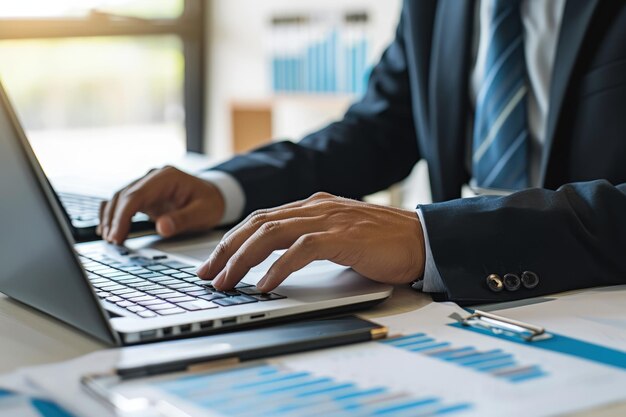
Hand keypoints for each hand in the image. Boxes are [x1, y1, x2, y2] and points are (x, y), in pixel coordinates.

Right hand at [98, 166, 224, 243]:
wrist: (214, 196)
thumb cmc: (210, 203)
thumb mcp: (203, 213)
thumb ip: (182, 220)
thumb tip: (161, 228)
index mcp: (166, 177)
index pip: (136, 195)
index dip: (123, 216)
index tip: (117, 235)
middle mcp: (153, 177)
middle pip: (124, 195)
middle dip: (114, 219)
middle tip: (113, 241)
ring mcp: (147, 184)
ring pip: (119, 197)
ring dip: (111, 217)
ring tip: (109, 238)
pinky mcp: (144, 195)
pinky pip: (123, 202)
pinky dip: (114, 214)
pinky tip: (109, 229)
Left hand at [197, 192, 425, 292]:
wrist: (422, 238)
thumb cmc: (383, 242)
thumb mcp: (338, 236)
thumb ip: (310, 240)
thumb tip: (277, 263)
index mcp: (312, 207)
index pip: (261, 219)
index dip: (233, 241)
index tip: (215, 263)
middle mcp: (315, 208)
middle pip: (257, 224)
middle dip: (226, 249)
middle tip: (208, 275)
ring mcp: (328, 220)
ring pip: (271, 233)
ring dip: (243, 259)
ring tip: (227, 282)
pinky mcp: (343, 236)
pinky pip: (300, 250)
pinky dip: (277, 268)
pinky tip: (263, 285)